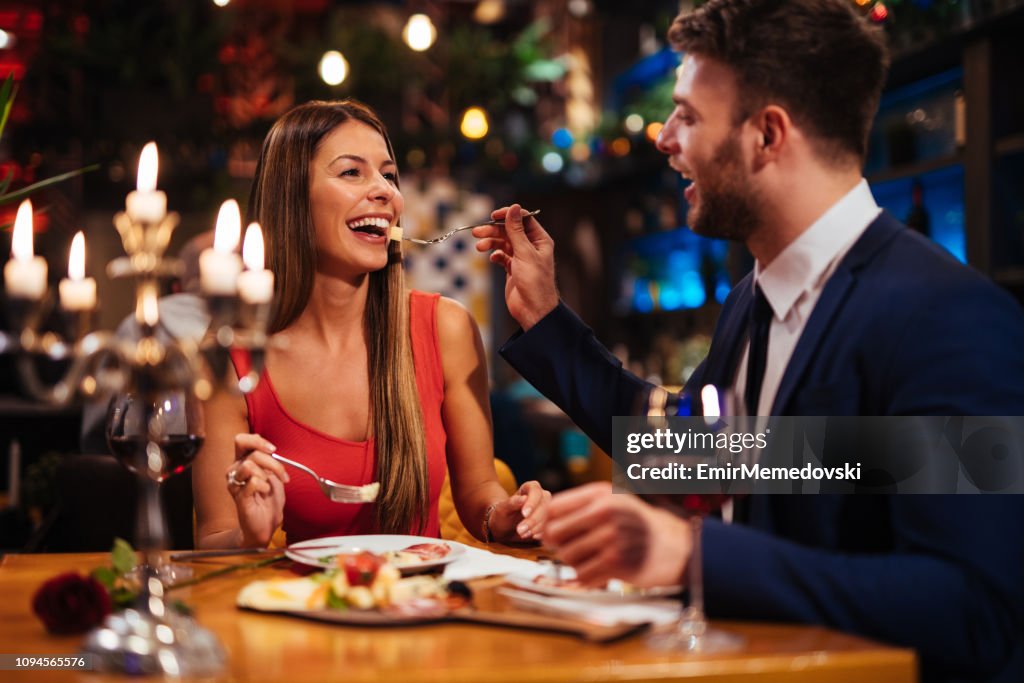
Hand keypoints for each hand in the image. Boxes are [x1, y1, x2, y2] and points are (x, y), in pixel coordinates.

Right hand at [226, 433, 289, 546]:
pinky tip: (264, 493)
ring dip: (267, 475)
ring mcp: (235, 483)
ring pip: (250, 465)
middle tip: (281, 474)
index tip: (273, 450)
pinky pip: (253, 482)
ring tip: (268, 487)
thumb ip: (269, 460)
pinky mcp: (238, 496)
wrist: (267, 524)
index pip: (241, 440)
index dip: (258, 441)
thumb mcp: (273, 475)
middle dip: (271, 461)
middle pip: (250, 452)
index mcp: (242, 462)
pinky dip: (264, 486)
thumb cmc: (269, 500)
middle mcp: (235, 470)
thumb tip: (269, 449)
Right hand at [472, 204, 557, 330]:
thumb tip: (513, 208)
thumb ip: (516, 230)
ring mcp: (521, 258)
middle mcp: (531, 247)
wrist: (533, 310)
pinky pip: (501, 256)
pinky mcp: (513, 269)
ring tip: (479, 246)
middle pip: (509, 231)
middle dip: (493, 230)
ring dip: (491, 242)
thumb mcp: (524, 253)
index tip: (493, 216)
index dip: (508, 215)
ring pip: (503, 243)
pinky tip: (492, 259)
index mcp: (539, 240)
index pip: (523, 219)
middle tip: (476, 232)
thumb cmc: (535, 282)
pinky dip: (495, 255)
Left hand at [489, 480, 551, 542]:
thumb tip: (523, 498)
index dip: (532, 502)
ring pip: (549, 517)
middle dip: (533, 519)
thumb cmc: (503, 515)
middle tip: (520, 530)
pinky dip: (542, 533)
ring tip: (522, 534)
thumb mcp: (502, 509)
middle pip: (544, 505)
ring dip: (536, 528)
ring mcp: (547, 509)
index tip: (524, 514)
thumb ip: (511, 503)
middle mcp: (542, 496)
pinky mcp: (549, 521)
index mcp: (530, 488)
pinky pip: (550, 527)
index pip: (535, 491)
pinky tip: (533, 536)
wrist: (505, 529)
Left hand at [544, 482, 691, 587]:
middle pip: (555, 532)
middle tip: (567, 547)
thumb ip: (578, 507)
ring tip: (590, 557)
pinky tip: (599, 570)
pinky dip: (586, 576)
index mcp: (601, 494)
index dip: (544, 522)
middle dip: (557, 544)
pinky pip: (582, 574)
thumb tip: (541, 526)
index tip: (547, 532)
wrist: (675, 546)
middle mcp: (607, 512)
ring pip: (567, 555)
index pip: (553, 507)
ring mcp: (612, 537)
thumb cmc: (636, 524)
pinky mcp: (618, 562)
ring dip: (574, 561)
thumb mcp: (612, 502)